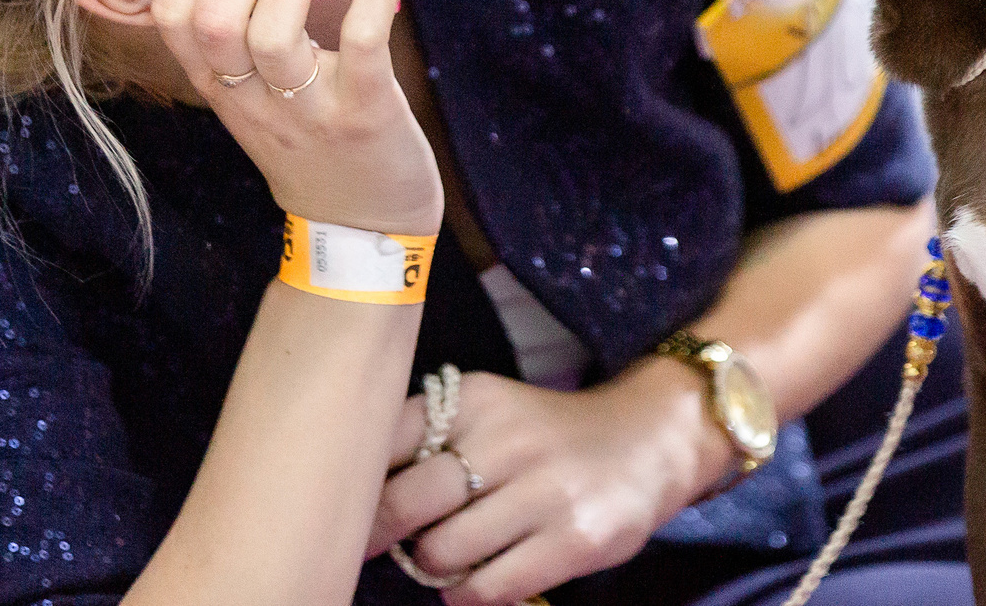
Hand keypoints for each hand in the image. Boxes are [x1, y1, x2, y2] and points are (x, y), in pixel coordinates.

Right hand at [150, 0, 442, 238]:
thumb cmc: (308, 130)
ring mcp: (307, 110)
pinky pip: (359, 50)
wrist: (362, 225)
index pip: (171, 9)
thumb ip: (234, 16)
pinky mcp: (366, 116)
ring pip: (269, 34)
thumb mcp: (251, 83)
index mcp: (216, 82)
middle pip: (212, 16)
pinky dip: (371, 4)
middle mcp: (250, 98)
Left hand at [366, 362, 734, 604]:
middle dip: (380, 534)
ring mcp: (544, 492)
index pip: (385, 440)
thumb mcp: (489, 411)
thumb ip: (428, 438)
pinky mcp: (573, 542)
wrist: (647, 441)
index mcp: (475, 399)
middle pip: (404, 503)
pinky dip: (466, 593)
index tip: (338, 501)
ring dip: (431, 565)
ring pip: (440, 552)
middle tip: (376, 545)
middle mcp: (508, 439)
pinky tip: (475, 578)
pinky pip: (486, 588)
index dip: (353, 480)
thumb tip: (355, 494)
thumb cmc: (543, 436)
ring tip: (445, 555)